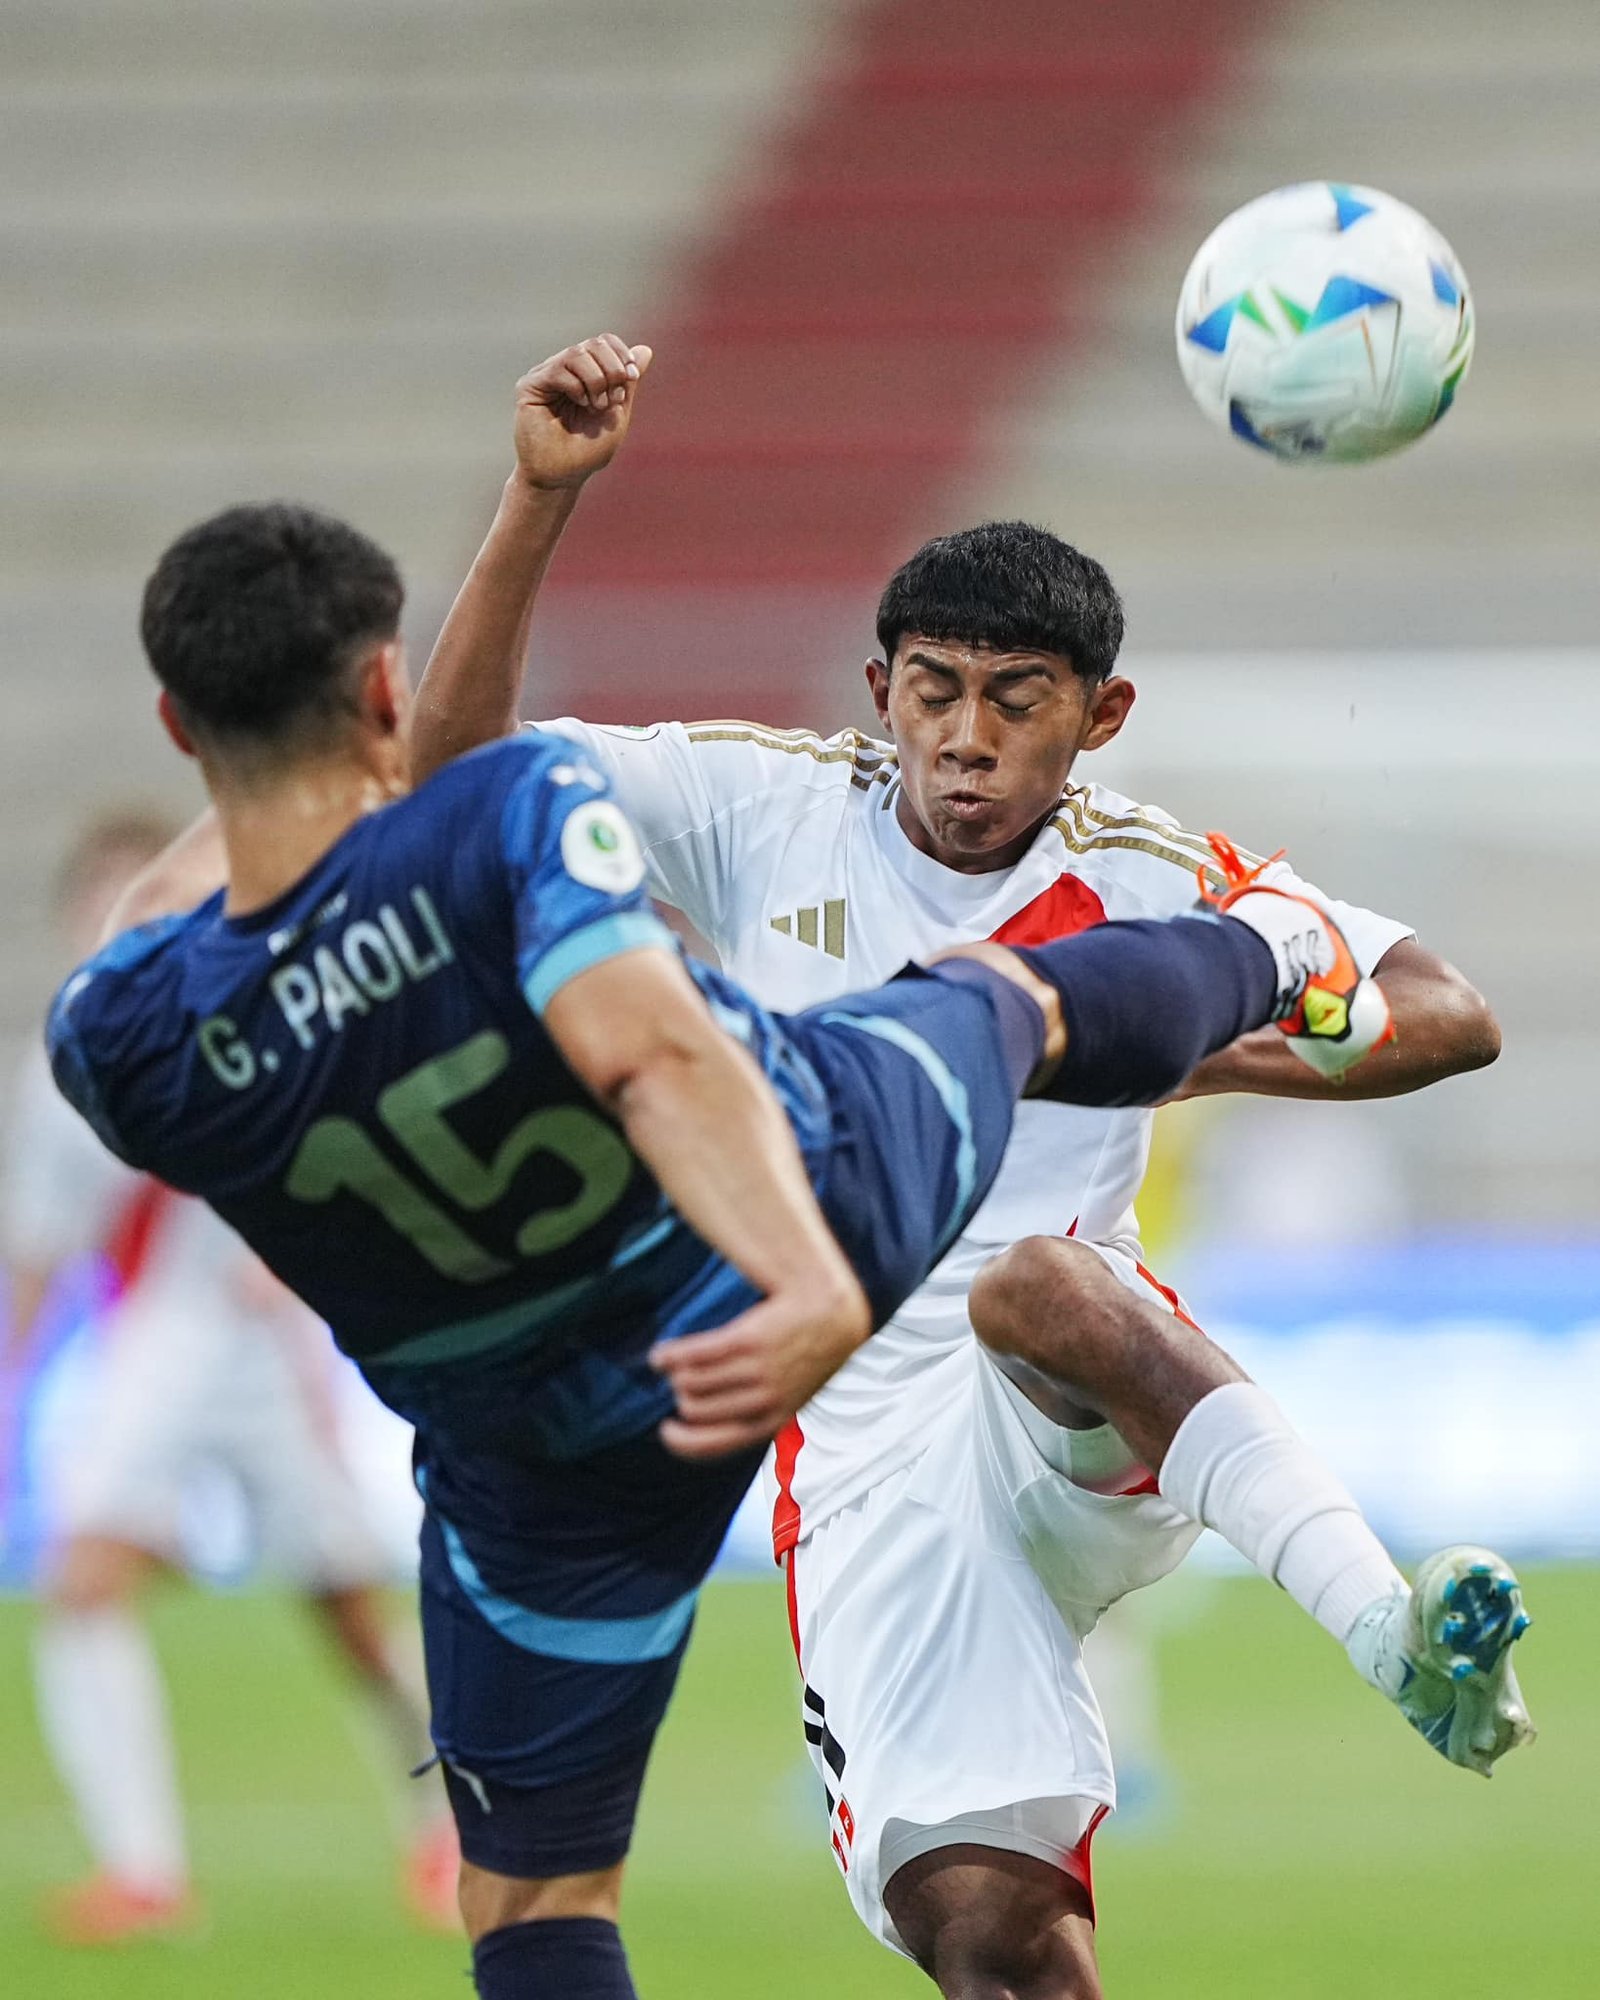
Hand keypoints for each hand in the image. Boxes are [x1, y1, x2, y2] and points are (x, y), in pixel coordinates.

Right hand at [513, 334, 653, 490]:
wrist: (562, 476)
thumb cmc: (587, 451)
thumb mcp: (617, 413)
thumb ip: (627, 383)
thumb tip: (645, 349)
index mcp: (586, 372)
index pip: (604, 342)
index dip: (622, 354)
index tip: (631, 378)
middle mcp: (566, 369)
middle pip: (594, 343)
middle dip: (612, 369)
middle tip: (612, 400)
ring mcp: (547, 375)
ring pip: (577, 353)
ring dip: (596, 380)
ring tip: (596, 406)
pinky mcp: (530, 385)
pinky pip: (559, 368)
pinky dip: (577, 386)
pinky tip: (580, 404)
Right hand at [650, 1278, 872, 1461]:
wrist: (834, 1317)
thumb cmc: (808, 1360)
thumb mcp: (790, 1399)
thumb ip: (755, 1417)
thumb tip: (703, 1428)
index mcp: (771, 1422)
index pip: (711, 1445)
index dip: (681, 1441)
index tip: (667, 1429)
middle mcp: (762, 1400)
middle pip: (695, 1408)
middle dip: (682, 1398)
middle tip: (682, 1383)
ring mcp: (755, 1369)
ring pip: (692, 1381)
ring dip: (676, 1375)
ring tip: (674, 1365)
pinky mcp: (745, 1339)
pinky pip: (693, 1354)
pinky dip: (669, 1356)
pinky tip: (660, 1355)